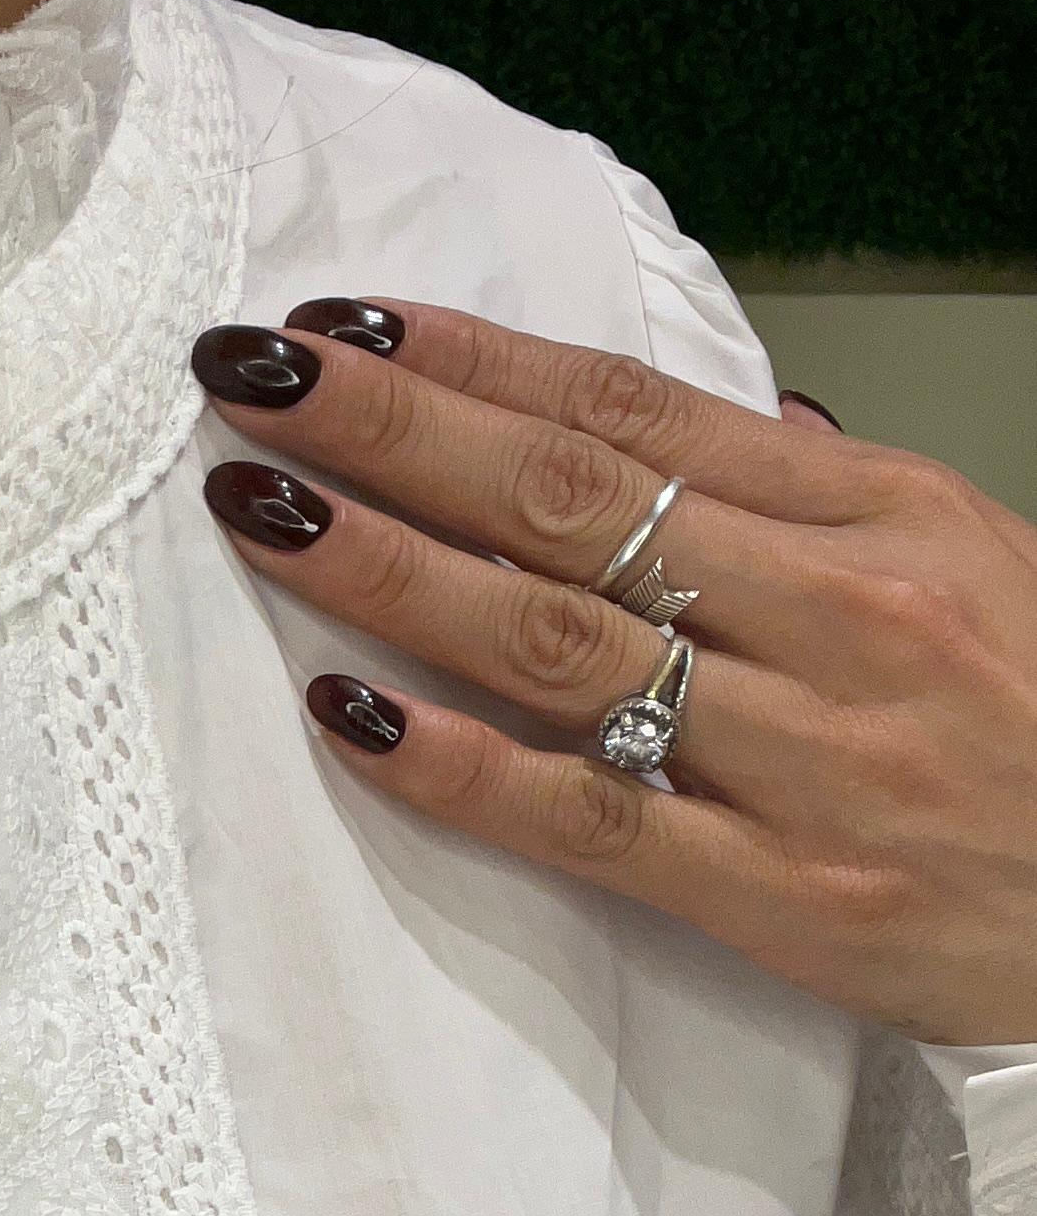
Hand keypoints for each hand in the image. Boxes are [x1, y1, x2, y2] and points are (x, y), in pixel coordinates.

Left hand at [191, 303, 1036, 1046]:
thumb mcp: (969, 564)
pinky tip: (348, 714)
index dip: (473, 360)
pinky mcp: (779, 891)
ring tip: (262, 508)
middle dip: (393, 428)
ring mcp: (804, 756)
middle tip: (250, 377)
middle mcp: (838, 614)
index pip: (632, 413)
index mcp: (879, 514)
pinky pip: (590, 816)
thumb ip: (814, 499)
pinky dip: (461, 766)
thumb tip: (692, 427)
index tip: (341, 324)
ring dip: (389, 568)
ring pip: (557, 639)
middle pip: (568, 499)